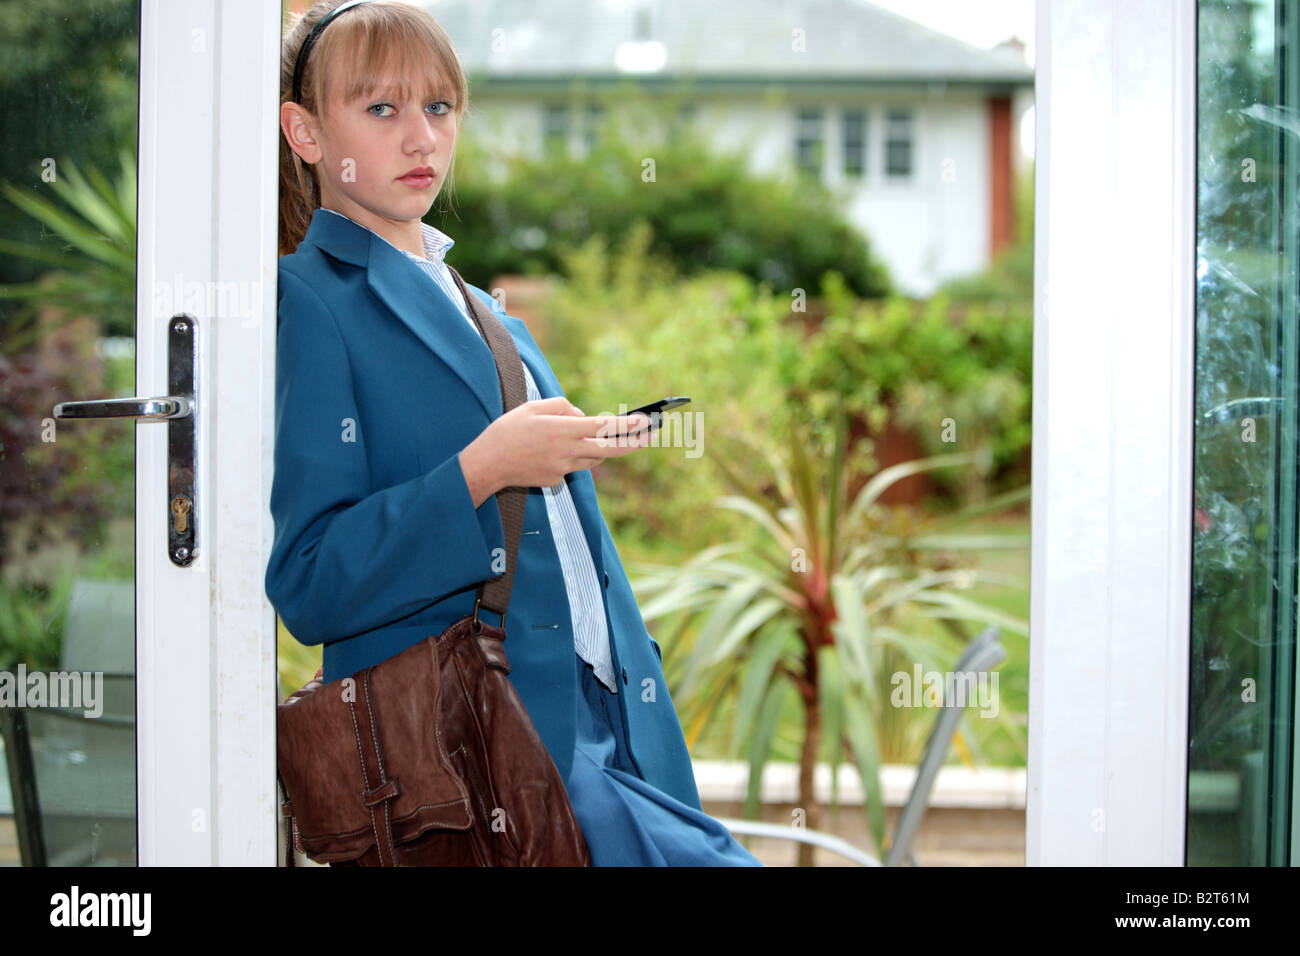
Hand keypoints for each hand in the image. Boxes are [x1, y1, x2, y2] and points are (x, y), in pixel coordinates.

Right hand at [459, 397, 651, 505]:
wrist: (487, 464)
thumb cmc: (508, 431)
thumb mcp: (533, 407)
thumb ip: (562, 407)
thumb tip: (583, 417)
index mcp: (562, 430)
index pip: (603, 427)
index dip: (627, 424)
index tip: (646, 420)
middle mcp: (566, 452)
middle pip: (609, 450)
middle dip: (634, 443)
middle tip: (652, 435)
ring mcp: (562, 469)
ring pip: (592, 459)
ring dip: (599, 449)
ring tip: (604, 438)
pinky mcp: (555, 481)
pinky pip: (572, 466)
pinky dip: (571, 457)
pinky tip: (551, 451)